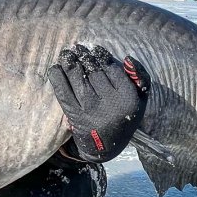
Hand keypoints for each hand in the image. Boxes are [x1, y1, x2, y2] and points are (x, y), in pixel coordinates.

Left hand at [46, 44, 149, 162]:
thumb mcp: (140, 99)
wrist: (106, 147)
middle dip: (84, 57)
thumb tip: (127, 58)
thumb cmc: (124, 116)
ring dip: (70, 63)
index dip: (101, 56)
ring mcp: (91, 111)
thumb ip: (140, 77)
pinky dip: (58, 79)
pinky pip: (64, 93)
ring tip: (67, 54)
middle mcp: (110, 104)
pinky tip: (55, 68)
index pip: (112, 69)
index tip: (95, 49)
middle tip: (78, 48)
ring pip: (78, 80)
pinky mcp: (75, 116)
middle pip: (94, 73)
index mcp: (128, 98)